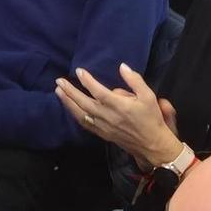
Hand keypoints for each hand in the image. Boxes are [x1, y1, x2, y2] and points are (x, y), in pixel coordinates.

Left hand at [55, 64, 179, 168]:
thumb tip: (122, 66)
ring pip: (81, 114)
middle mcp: (108, 116)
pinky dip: (75, 115)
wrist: (152, 144)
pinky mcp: (102, 134)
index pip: (98, 91)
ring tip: (58, 92)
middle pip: (84, 102)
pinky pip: (85, 124)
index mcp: (119, 106)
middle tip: (58, 81)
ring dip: (68, 103)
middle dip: (70, 91)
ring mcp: (103, 126)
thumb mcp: (149, 96)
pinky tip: (70, 108)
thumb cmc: (151, 118)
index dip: (87, 81)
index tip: (79, 71)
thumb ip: (135, 80)